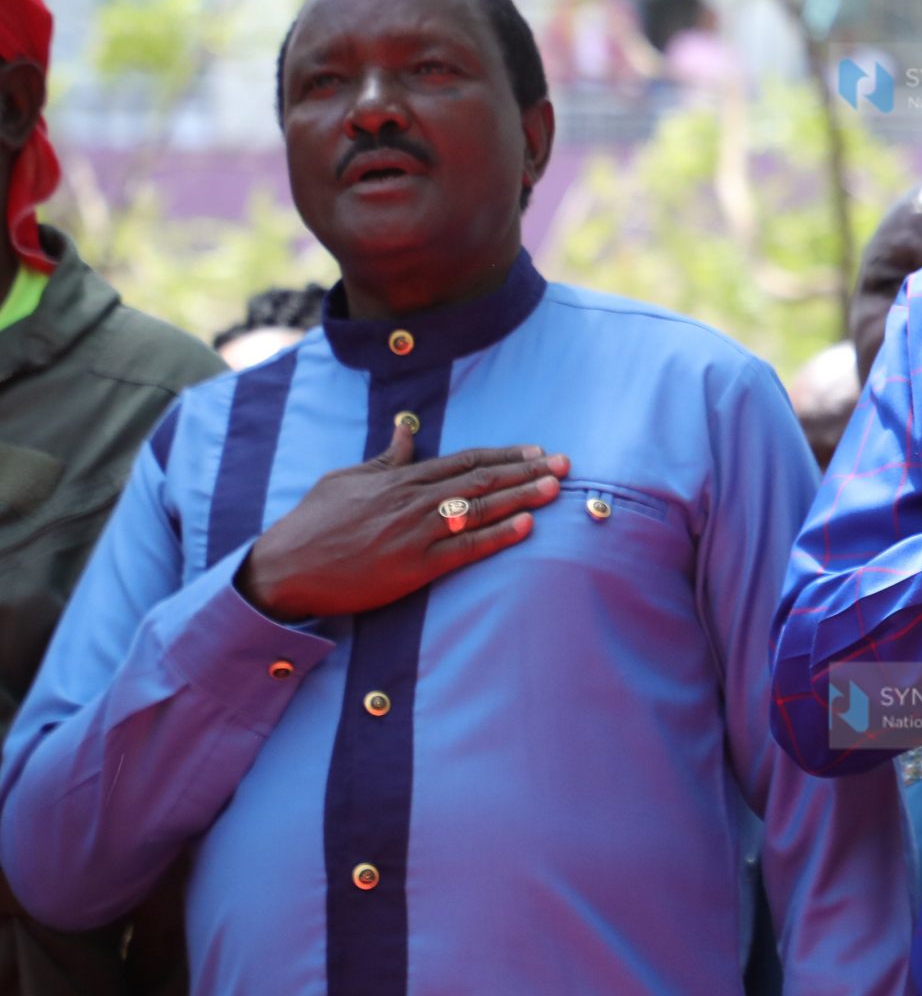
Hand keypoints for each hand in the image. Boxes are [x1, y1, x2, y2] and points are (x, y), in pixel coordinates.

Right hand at [236, 420, 569, 621]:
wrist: (284, 567)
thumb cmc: (312, 522)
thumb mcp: (345, 478)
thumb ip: (385, 457)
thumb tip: (406, 428)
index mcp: (399, 479)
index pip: (465, 461)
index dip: (505, 456)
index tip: (537, 450)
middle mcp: (413, 501)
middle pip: (482, 480)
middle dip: (527, 471)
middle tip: (565, 464)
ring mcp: (415, 533)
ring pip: (480, 510)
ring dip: (523, 497)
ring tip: (557, 487)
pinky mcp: (413, 567)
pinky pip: (465, 549)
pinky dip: (498, 536)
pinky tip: (527, 526)